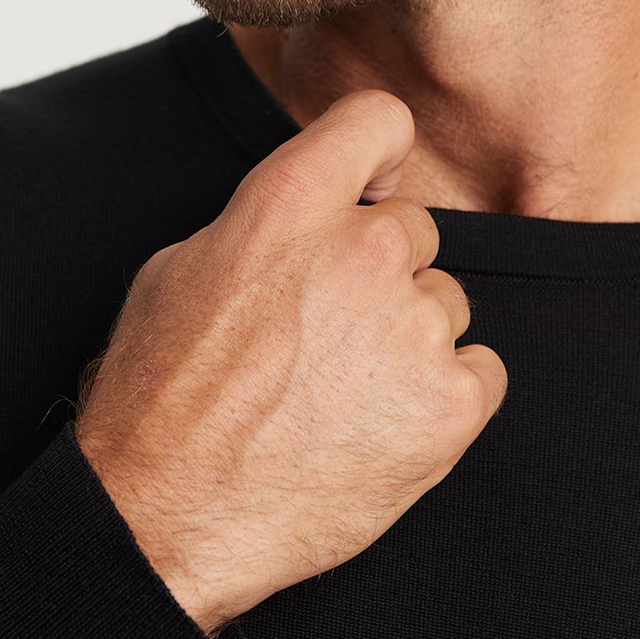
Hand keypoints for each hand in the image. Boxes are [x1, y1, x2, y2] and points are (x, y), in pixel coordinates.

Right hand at [74, 90, 506, 636]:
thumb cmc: (160, 401)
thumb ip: (264, 226)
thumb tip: (312, 218)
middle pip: (414, 229)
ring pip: (443, 304)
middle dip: (380, 273)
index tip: (370, 189)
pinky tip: (380, 426)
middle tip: (323, 336)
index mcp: (289, 203)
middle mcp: (363, 250)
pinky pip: (479, 371)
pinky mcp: (451, 401)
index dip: (377, 158)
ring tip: (338, 395)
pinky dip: (441, 398)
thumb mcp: (182, 271)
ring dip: (406, 340)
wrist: (168, 518)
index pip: (380, 120)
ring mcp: (413, 326)